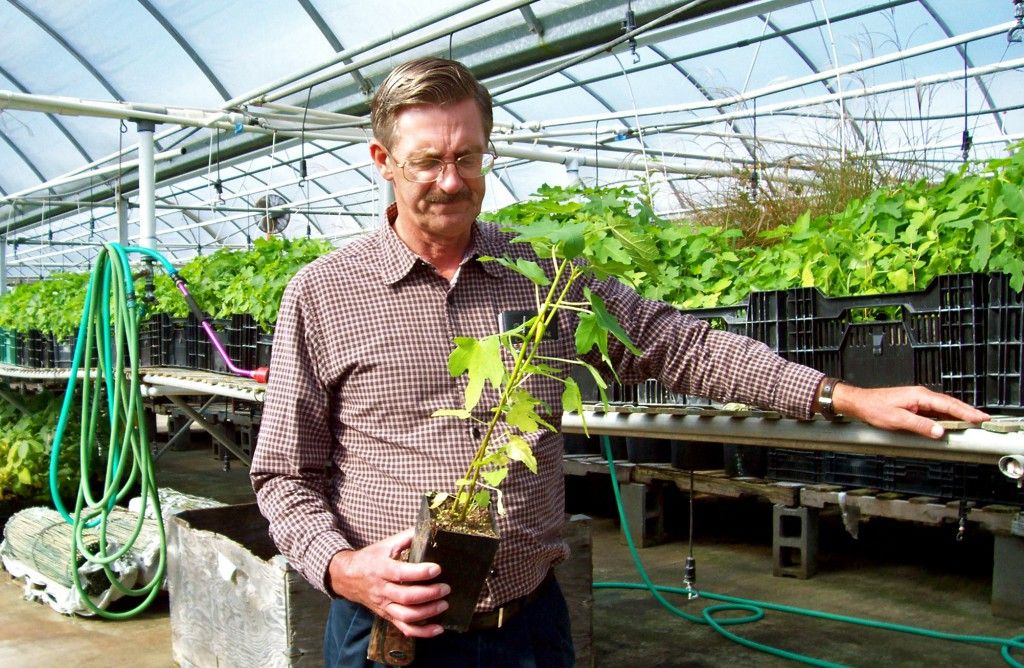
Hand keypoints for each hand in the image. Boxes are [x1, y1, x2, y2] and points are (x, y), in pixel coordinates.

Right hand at [327, 528, 449, 637]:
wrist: (347, 577)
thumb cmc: (370, 559)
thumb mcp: (386, 545)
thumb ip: (407, 538)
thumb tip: (428, 529)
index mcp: (381, 569)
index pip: (401, 573)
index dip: (420, 572)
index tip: (437, 569)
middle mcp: (382, 589)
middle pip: (406, 597)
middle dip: (429, 594)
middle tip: (445, 588)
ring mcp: (384, 605)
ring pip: (405, 615)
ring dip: (427, 613)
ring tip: (443, 604)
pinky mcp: (387, 616)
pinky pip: (404, 628)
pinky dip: (422, 632)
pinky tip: (438, 629)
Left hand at [832, 383, 989, 438]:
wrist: (859, 403)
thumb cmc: (874, 408)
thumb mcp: (897, 420)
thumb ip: (919, 426)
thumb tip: (940, 431)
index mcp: (920, 396)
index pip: (949, 404)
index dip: (966, 412)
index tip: (981, 418)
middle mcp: (921, 395)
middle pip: (949, 404)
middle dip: (968, 412)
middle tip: (984, 420)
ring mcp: (917, 400)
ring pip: (943, 408)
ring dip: (958, 414)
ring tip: (973, 422)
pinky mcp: (913, 406)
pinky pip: (934, 411)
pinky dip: (945, 417)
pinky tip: (950, 423)